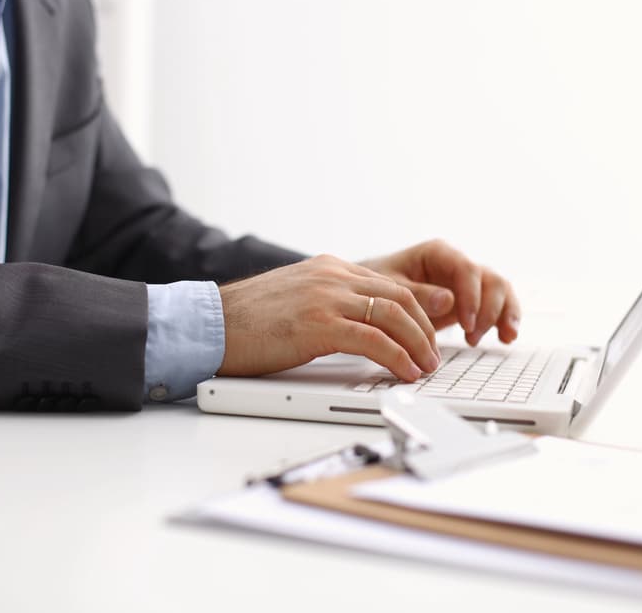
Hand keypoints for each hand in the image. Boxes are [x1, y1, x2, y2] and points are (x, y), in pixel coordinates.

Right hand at [217, 255, 440, 381]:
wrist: (209, 324)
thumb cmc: (245, 321)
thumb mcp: (296, 300)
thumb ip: (327, 304)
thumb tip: (355, 327)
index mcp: (328, 269)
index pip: (388, 285)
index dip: (415, 312)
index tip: (424, 336)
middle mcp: (332, 276)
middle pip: (400, 297)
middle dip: (424, 329)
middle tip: (432, 355)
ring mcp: (326, 297)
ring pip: (394, 315)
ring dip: (418, 344)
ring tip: (425, 366)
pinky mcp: (318, 323)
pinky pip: (373, 339)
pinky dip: (397, 357)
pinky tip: (405, 371)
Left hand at [360, 239, 520, 345]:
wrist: (373, 299)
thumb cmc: (378, 289)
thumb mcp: (389, 290)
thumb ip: (417, 294)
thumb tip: (448, 300)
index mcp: (438, 254)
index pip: (466, 269)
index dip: (471, 296)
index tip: (465, 324)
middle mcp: (458, 264)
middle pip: (490, 279)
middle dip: (487, 310)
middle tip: (470, 337)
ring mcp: (468, 282)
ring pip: (500, 291)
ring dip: (502, 315)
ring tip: (495, 339)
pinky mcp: (472, 301)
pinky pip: (499, 305)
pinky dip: (506, 320)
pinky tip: (506, 339)